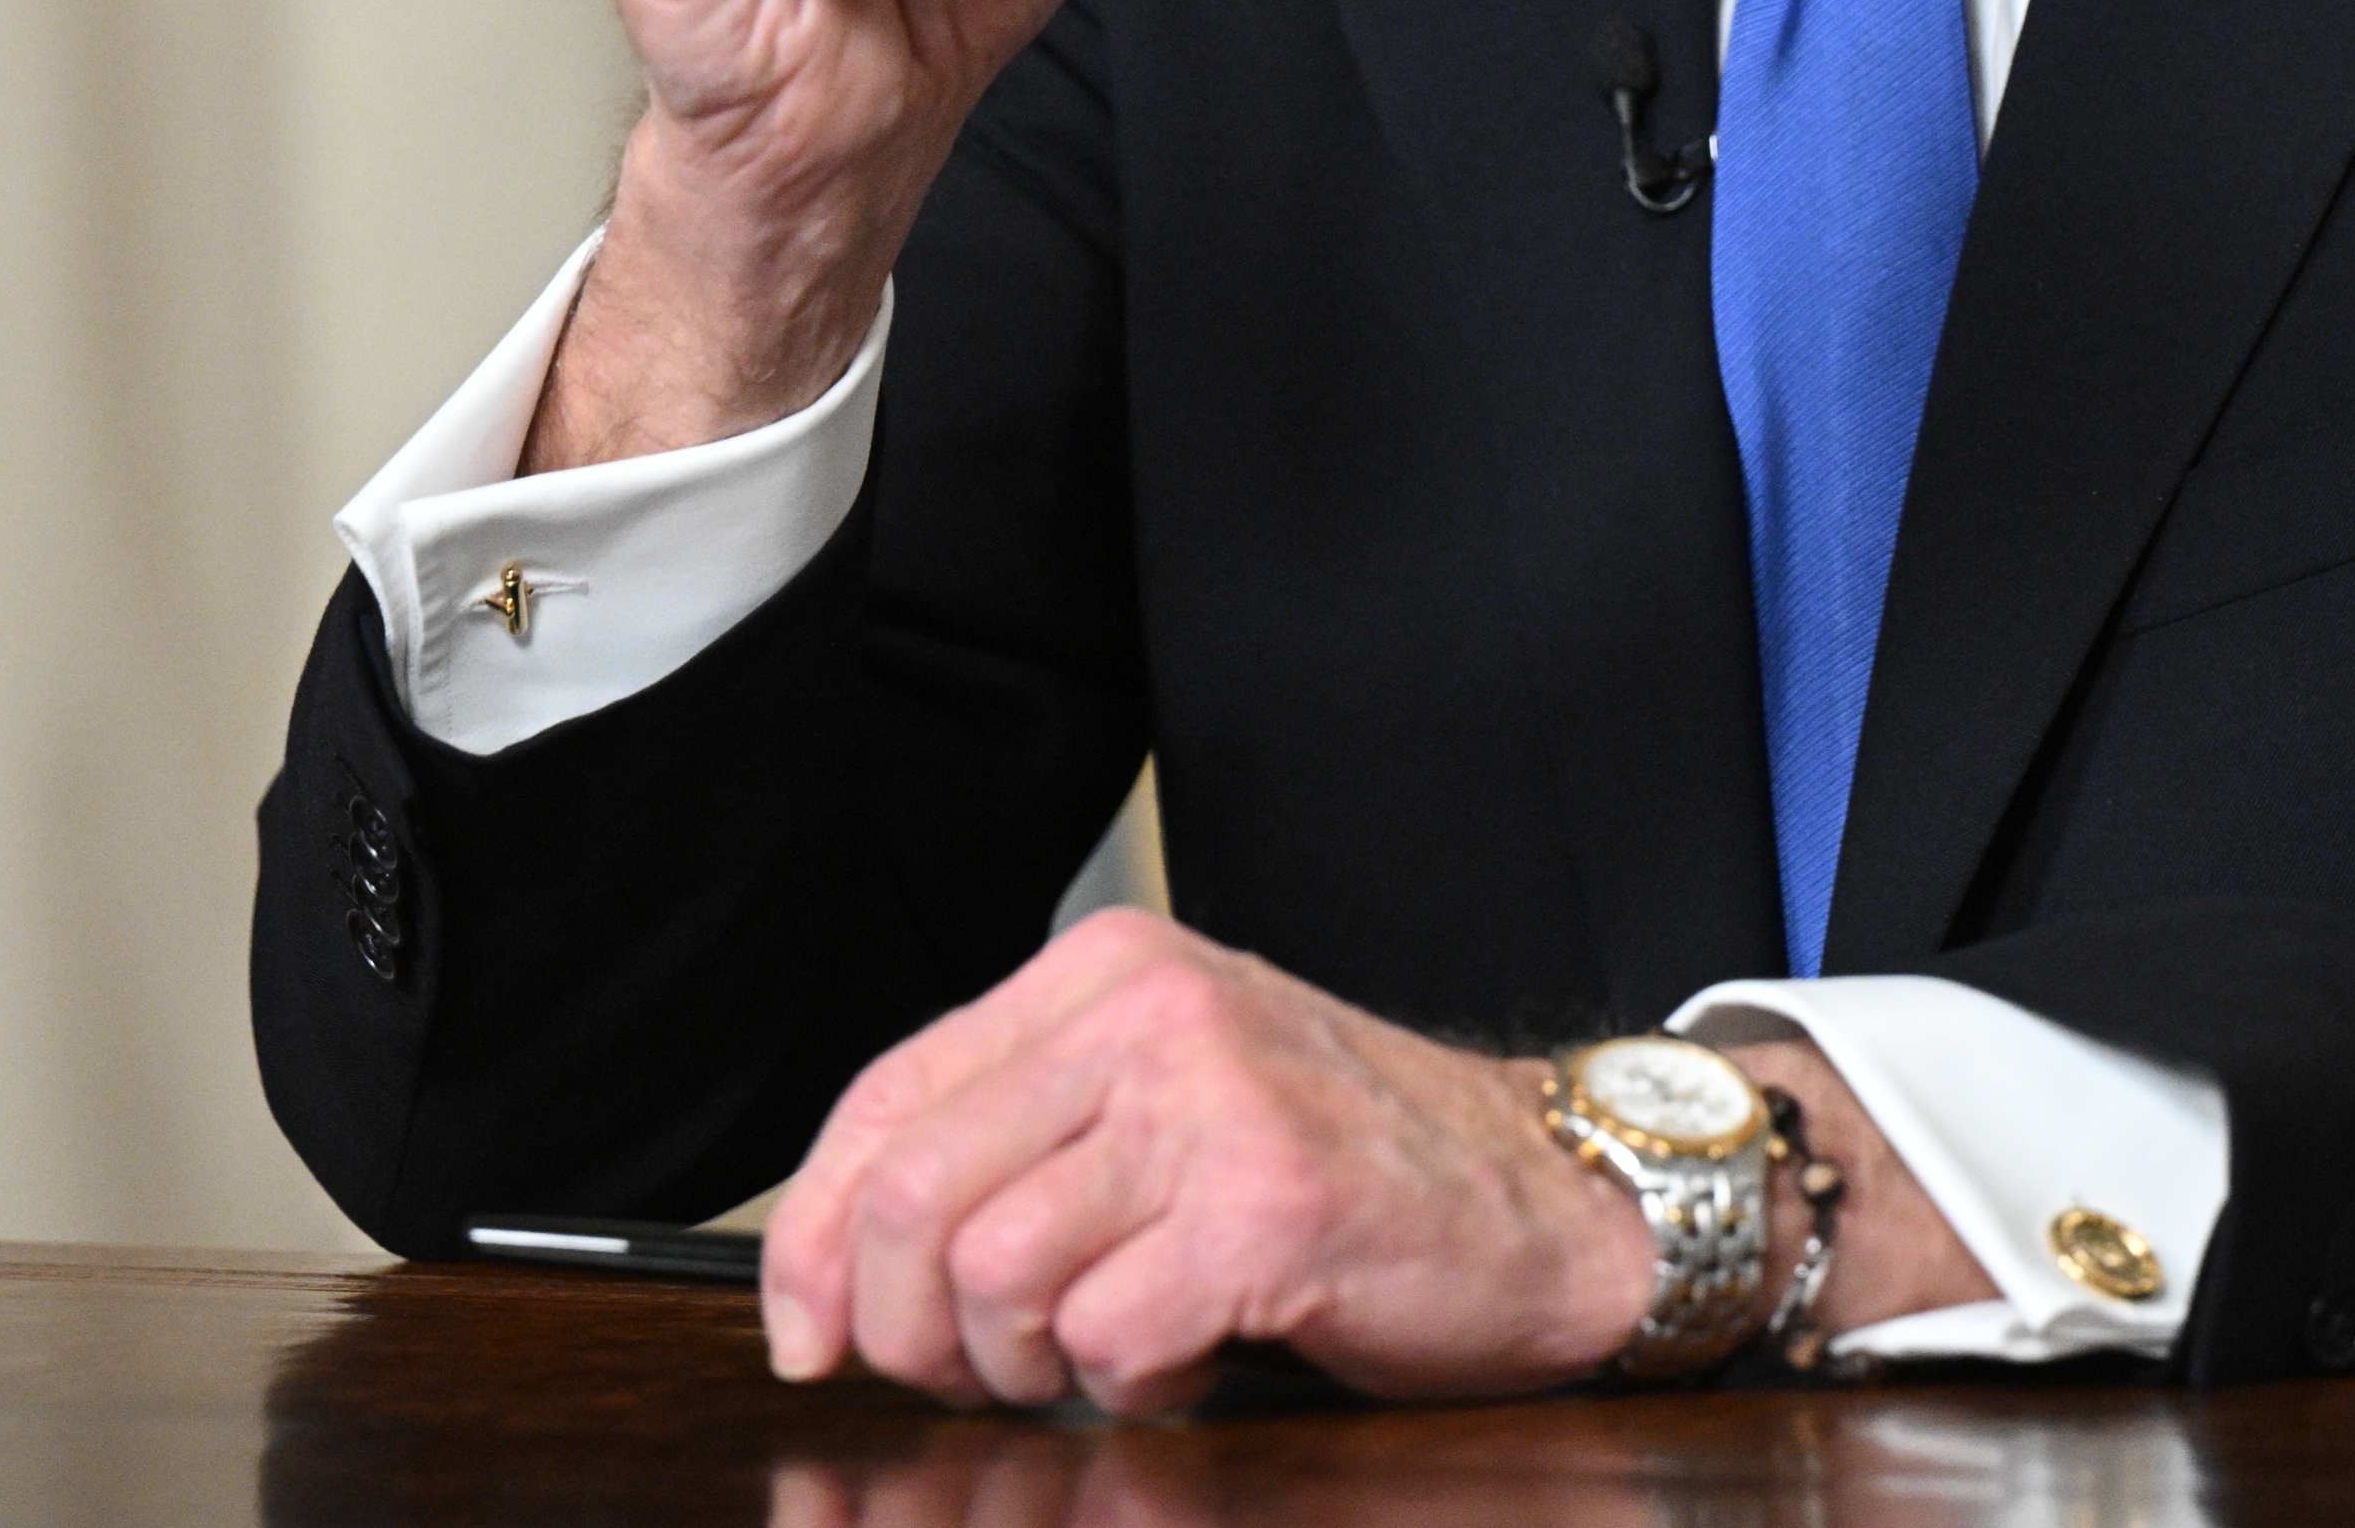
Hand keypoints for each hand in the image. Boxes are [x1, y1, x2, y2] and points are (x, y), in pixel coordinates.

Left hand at [761, 914, 1651, 1412]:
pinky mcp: (1265, 1206)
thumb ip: (1021, 1143)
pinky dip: (1133, 1383)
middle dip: (910, 1331)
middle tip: (974, 1377)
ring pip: (994, 1278)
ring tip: (1111, 1353)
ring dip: (1031, 1366)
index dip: (813, 1241)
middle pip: (913, 1199)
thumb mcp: (1164, 1100)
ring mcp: (1210, 1100)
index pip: (885, 1101)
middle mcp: (1148, 1010)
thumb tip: (836, 1273)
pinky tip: (1196, 1352)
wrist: (1547, 1197)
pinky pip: (1105, 1338)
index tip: (806, 1334)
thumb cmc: (1345, 1167)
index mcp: (1104, 971)